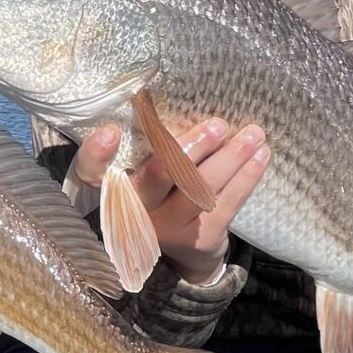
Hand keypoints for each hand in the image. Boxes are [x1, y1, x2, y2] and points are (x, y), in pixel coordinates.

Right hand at [71, 120, 268, 284]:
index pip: (92, 171)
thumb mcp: (145, 177)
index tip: (111, 131)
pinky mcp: (199, 238)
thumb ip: (153, 148)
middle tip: (218, 125)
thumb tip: (188, 98)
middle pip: (160, 174)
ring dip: (231, 157)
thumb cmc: (163, 196)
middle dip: (192, 146)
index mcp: (115, 187)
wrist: (184, 255)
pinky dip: (246, 176)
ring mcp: (167, 227)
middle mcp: (135, 209)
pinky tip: (260, 156)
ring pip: (200, 188)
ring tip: (253, 133)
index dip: (96, 153)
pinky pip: (226, 203)